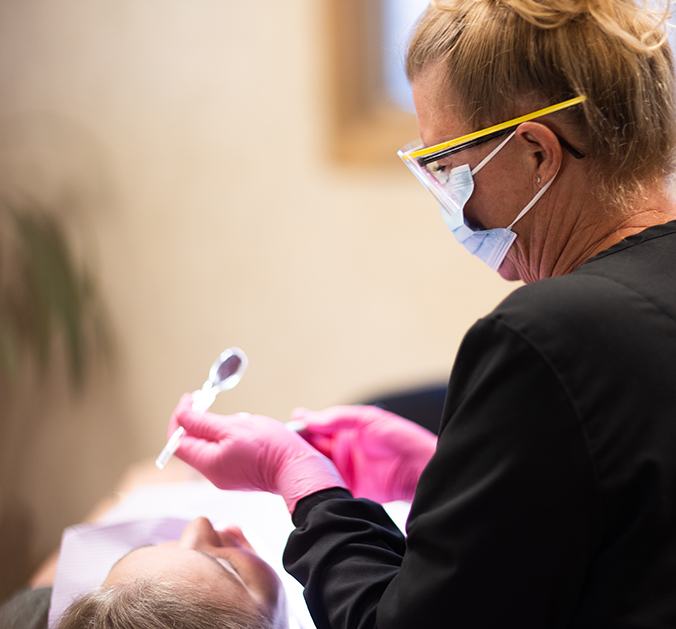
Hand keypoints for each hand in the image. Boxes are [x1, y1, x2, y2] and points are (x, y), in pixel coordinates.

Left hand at [168, 394, 346, 511]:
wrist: (298, 469)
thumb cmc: (271, 448)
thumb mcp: (234, 426)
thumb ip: (203, 422)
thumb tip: (181, 415)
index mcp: (208, 463)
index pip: (178, 440)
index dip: (180, 417)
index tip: (191, 398)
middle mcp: (214, 474)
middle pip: (193, 444)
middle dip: (200, 421)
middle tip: (211, 403)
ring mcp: (227, 475)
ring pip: (210, 446)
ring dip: (217, 428)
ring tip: (239, 420)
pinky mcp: (239, 473)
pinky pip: (224, 451)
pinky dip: (229, 437)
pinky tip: (247, 432)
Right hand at [293, 405, 436, 502]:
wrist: (424, 472)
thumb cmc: (404, 440)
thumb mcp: (371, 419)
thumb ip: (341, 417)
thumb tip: (313, 418)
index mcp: (347, 431)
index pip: (317, 427)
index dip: (302, 427)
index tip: (287, 428)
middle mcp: (344, 451)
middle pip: (312, 449)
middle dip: (298, 448)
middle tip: (283, 448)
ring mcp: (346, 472)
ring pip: (316, 469)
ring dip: (304, 468)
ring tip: (288, 466)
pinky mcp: (351, 492)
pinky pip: (327, 489)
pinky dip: (316, 487)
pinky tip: (305, 485)